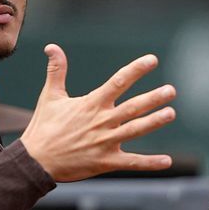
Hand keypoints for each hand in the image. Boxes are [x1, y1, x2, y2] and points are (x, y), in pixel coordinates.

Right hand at [20, 45, 176, 180]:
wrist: (36, 160)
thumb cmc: (44, 127)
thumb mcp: (50, 96)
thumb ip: (57, 70)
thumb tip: (51, 46)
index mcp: (91, 104)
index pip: (118, 82)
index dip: (136, 70)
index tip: (152, 60)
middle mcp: (102, 121)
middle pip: (133, 107)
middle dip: (153, 98)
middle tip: (171, 90)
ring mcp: (105, 142)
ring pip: (135, 130)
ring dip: (154, 122)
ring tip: (171, 113)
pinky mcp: (106, 162)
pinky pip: (132, 162)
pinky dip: (150, 163)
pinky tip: (167, 161)